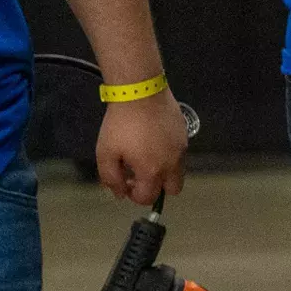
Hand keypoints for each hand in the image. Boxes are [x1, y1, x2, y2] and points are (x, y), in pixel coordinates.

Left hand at [95, 90, 187, 204]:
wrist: (141, 92)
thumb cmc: (120, 124)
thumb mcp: (105, 153)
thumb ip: (111, 179)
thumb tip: (120, 194)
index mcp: (152, 171)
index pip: (148, 197)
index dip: (133, 195)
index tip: (124, 181)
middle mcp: (172, 164)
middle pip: (172, 190)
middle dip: (157, 188)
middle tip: (140, 174)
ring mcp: (181, 148)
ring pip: (178, 172)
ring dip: (163, 171)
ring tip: (146, 155)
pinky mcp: (184, 134)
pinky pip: (179, 154)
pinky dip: (168, 155)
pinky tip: (153, 140)